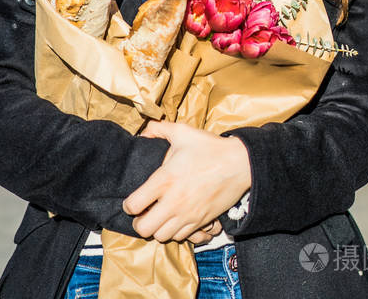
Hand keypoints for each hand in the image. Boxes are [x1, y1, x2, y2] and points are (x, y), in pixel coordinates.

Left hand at [123, 121, 250, 242]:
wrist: (238, 164)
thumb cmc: (209, 147)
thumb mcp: (182, 132)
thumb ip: (159, 129)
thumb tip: (144, 132)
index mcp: (164, 179)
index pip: (134, 205)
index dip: (128, 205)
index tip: (133, 200)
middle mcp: (173, 202)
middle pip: (144, 229)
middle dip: (139, 222)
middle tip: (144, 212)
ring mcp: (187, 215)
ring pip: (161, 237)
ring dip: (157, 228)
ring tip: (160, 216)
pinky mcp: (201, 222)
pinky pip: (181, 238)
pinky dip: (175, 232)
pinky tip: (176, 219)